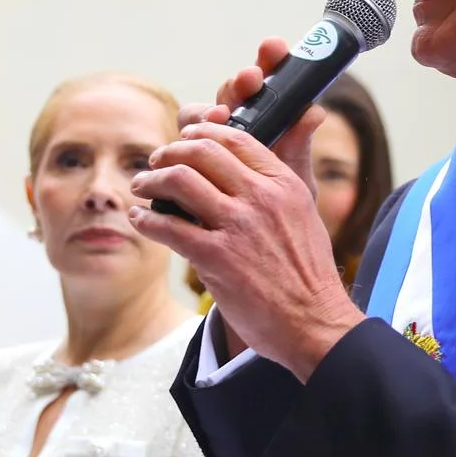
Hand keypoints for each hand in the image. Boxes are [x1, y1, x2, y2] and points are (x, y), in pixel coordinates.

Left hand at [130, 38, 362, 379]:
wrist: (315, 323)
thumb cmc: (307, 275)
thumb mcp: (305, 214)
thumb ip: (282, 181)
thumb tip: (264, 158)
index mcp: (283, 183)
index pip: (234, 138)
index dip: (201, 133)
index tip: (184, 139)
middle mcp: (261, 197)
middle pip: (201, 151)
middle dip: (170, 151)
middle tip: (155, 161)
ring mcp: (238, 226)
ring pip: (179, 180)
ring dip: (151, 180)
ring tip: (141, 188)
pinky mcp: (217, 258)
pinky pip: (168, 227)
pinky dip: (146, 220)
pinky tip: (140, 221)